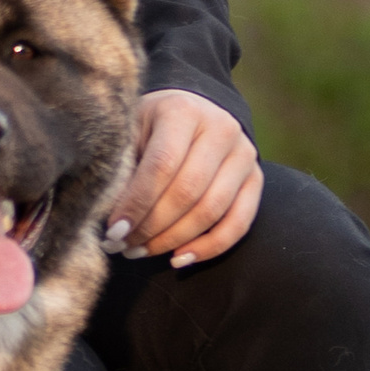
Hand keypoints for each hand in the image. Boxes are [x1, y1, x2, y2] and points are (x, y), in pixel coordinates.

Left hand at [101, 90, 261, 268]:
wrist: (194, 111)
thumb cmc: (151, 126)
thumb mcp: (131, 132)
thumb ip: (123, 168)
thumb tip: (113, 222)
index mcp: (183, 111)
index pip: (161, 165)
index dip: (136, 203)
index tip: (113, 232)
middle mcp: (221, 129)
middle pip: (187, 192)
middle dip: (151, 227)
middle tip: (123, 246)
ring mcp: (244, 154)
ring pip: (211, 211)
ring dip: (173, 240)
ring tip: (142, 251)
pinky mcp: (256, 178)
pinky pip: (239, 222)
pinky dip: (209, 247)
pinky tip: (179, 259)